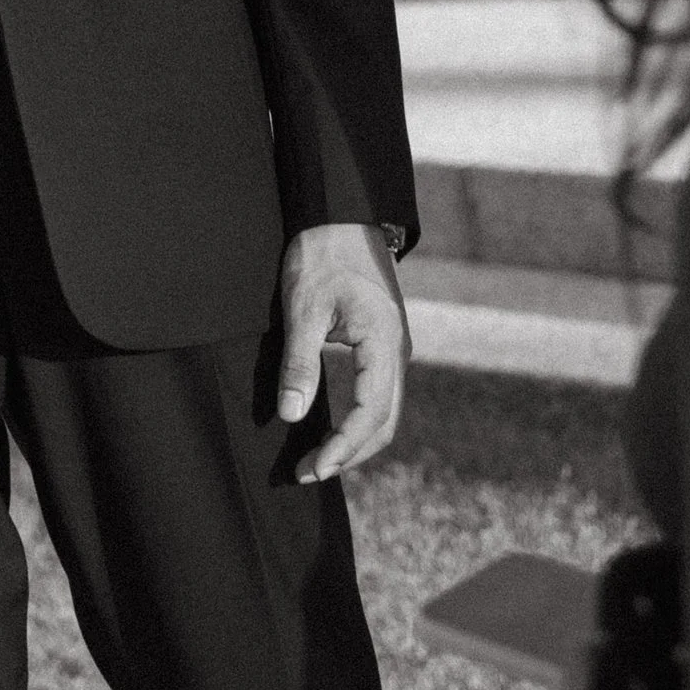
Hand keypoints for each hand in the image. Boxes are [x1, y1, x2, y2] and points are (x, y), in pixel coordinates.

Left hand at [275, 220, 409, 478]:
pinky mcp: (383, 345)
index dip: (344, 447)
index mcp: (383, 341)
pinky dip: (359, 421)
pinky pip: (379, 395)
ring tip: (316, 461)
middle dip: (349, 453)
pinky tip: (332, 430)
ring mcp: (394, 348)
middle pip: (384, 421)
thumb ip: (299, 362)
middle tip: (308, 474)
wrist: (341, 215)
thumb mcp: (303, 307)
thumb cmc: (322, 255)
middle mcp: (397, 351)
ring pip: (384, 411)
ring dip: (354, 441)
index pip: (371, 412)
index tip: (314, 469)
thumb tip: (292, 416)